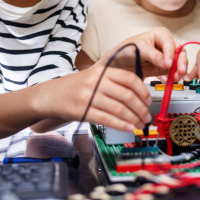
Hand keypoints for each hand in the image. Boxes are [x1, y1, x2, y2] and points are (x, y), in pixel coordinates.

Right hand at [34, 64, 151, 131]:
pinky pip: (107, 119)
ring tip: (140, 125)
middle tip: (147, 116)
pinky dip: (121, 125)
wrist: (50, 95)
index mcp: (102, 71)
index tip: (149, 100)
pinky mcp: (83, 111)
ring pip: (119, 108)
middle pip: (127, 95)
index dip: (143, 91)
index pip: (130, 78)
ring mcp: (89, 96)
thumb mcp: (95, 77)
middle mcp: (96, 81)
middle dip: (141, 108)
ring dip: (133, 119)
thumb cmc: (76, 87)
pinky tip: (129, 128)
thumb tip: (139, 96)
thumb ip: (114, 82)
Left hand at [98, 27, 187, 79]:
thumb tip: (166, 63)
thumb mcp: (138, 49)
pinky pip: (174, 72)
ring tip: (176, 78)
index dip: (171, 53)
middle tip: (179, 71)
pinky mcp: (165, 68)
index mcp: (160, 35)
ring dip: (180, 70)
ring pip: (180, 62)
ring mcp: (167, 57)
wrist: (119, 65)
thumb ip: (153, 55)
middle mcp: (165, 45)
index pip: (169, 42)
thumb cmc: (126, 50)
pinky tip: (172, 80)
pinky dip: (175, 76)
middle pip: (179, 51)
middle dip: (181, 62)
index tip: (168, 63)